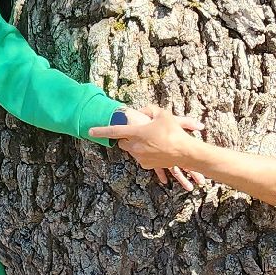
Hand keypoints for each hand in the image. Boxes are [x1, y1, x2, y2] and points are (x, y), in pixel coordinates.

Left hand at [91, 105, 207, 188]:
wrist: (184, 152)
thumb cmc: (173, 132)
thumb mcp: (163, 114)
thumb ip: (149, 109)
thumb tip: (142, 112)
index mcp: (136, 133)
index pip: (114, 131)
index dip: (101, 130)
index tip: (90, 131)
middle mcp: (135, 146)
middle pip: (122, 142)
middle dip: (125, 137)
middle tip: (137, 132)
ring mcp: (140, 157)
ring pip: (131, 150)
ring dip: (136, 144)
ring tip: (151, 140)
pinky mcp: (146, 165)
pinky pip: (140, 157)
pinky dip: (144, 152)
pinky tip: (155, 148)